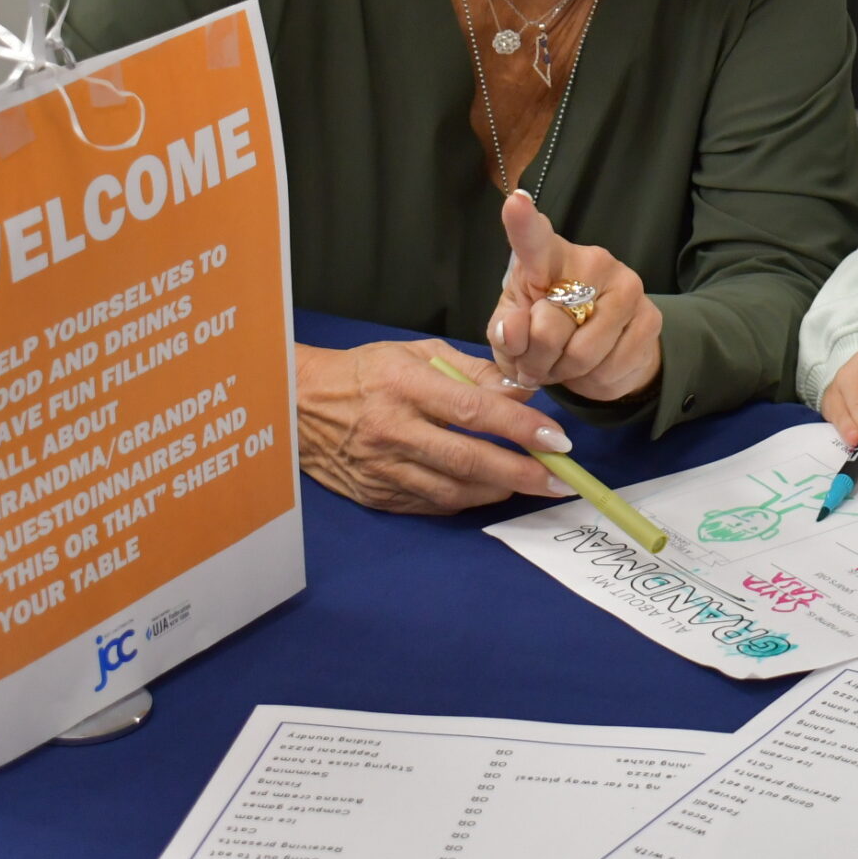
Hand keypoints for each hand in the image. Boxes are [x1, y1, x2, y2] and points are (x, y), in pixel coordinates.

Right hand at [293, 339, 576, 514]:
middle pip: (468, 460)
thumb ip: (473, 372)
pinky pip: (430, 505)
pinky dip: (465, 501)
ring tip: (529, 484)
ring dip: (498, 491)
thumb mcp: (417, 353)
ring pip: (452, 491)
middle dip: (522, 473)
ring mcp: (381, 468)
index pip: (474, 411)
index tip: (557, 439)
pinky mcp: (374, 495)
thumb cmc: (366, 371)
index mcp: (405, 386)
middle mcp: (393, 430)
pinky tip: (487, 491)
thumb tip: (524, 390)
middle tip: (560, 479)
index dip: (520, 428)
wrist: (297, 403)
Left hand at [488, 189, 662, 403]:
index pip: (534, 240)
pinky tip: (596, 366)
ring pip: (581, 353)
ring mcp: (627, 285)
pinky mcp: (651, 316)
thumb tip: (514, 330)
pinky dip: (595, 380)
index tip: (515, 202)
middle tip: (538, 361)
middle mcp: (592, 261)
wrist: (600, 354)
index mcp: (548, 258)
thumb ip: (506, 332)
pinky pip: (610, 367)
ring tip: (565, 364)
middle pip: (548, 326)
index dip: (522, 224)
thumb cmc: (543, 333)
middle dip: (537, 359)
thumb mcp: (511, 335)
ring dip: (566, 372)